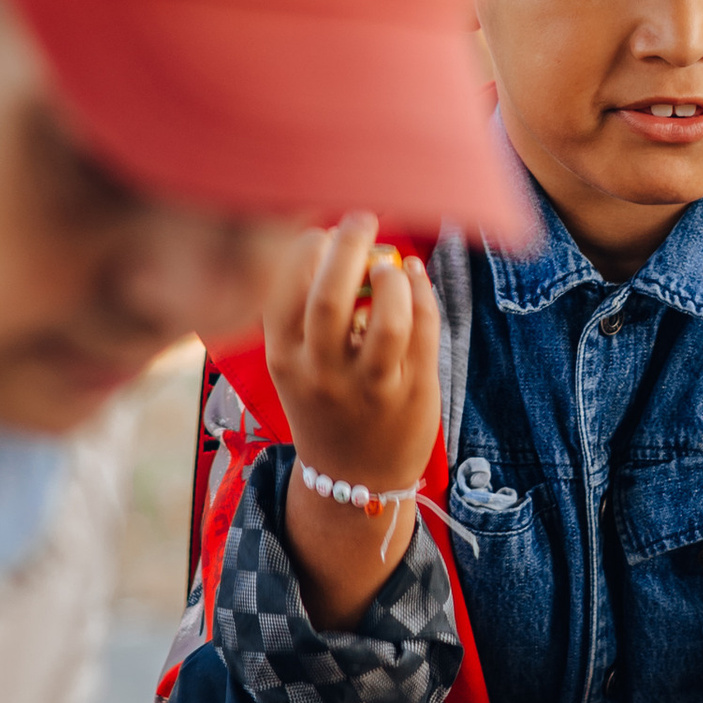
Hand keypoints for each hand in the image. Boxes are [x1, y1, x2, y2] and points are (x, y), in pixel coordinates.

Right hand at [263, 217, 442, 629]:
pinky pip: (422, 329)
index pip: (280, 290)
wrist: (353, 482)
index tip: (320, 231)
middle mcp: (321, 373)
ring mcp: (369, 386)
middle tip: (361, 220)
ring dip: (390, 275)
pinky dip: (421, 292)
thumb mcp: (297, 364)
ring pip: (385, 316)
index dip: (302, 248)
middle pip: (329, 295)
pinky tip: (414, 277)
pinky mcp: (411, 391)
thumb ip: (306, 311)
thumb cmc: (325, 404)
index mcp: (283, 359)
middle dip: (347, 245)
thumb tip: (334, 237)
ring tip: (390, 263)